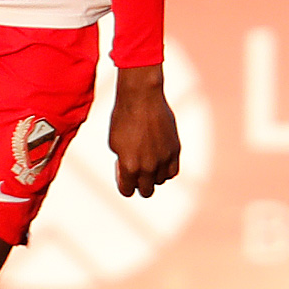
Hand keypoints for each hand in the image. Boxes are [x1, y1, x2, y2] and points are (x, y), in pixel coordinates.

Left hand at [107, 64, 183, 196]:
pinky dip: (165, 169)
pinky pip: (172, 171)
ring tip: (146, 158)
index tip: (122, 173)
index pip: (127, 191)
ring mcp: (164, 159)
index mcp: (130, 167)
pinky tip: (158, 159)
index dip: (123, 183)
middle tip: (135, 169)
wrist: (142, 97)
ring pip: (160, 181)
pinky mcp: (175, 150)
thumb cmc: (123, 118)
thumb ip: (123, 163)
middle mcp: (149, 167)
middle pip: (146, 191)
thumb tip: (132, 174)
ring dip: (153, 175)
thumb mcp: (114, 144)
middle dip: (139, 183)